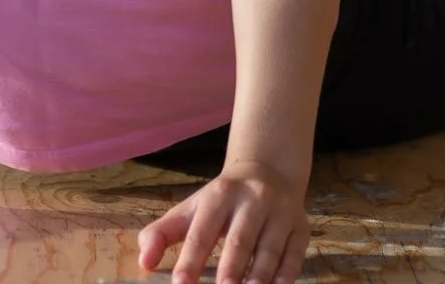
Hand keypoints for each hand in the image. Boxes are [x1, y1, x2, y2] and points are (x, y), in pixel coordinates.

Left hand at [137, 160, 310, 283]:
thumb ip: (161, 234)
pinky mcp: (300, 228)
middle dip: (231, 270)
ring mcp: (280, 213)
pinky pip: (294, 256)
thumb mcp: (190, 209)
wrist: (268, 171)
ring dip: (258, 278)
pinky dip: (285, 277)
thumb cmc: (220, 201)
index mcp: (219, 196)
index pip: (202, 231)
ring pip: (270, 251)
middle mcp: (252, 201)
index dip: (191, 259)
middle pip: (240, 240)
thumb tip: (144, 263)